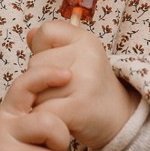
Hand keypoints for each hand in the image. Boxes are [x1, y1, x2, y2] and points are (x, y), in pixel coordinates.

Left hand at [23, 16, 138, 150]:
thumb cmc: (89, 86)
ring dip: (40, 102)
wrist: (119, 118)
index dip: (43, 49)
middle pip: (35, 64)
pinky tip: (58, 118)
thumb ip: (51, 44)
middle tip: (62, 90)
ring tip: (63, 104)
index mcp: (86, 40)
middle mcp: (87, 56)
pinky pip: (41, 110)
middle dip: (39, 80)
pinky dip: (43, 117)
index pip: (46, 32)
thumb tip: (30, 35)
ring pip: (34, 89)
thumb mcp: (77, 56)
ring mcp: (84, 81)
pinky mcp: (78, 107)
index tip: (59, 64)